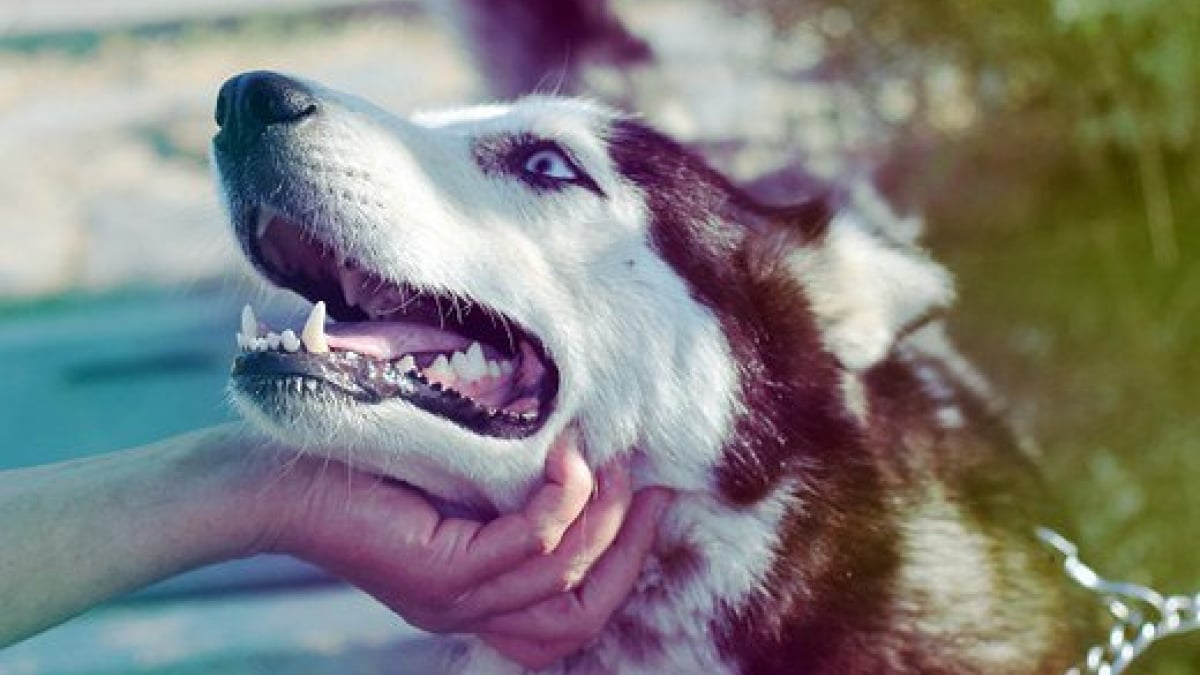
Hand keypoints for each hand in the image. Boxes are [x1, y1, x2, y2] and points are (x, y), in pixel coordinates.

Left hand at [263, 430, 672, 668]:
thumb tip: (586, 451)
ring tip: (610, 461)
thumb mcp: (454, 483)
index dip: (626, 565)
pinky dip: (560, 503)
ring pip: (562, 580)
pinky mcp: (435, 572)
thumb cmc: (363, 465)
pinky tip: (566, 458)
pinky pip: (526, 547)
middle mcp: (468, 614)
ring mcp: (452, 600)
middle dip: (629, 552)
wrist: (269, 478)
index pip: (573, 618)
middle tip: (652, 485)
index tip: (654, 500)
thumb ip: (509, 490)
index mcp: (476, 601)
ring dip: (600, 518)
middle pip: (582, 618)